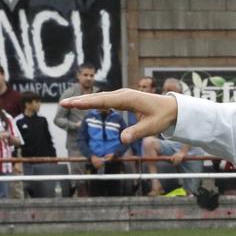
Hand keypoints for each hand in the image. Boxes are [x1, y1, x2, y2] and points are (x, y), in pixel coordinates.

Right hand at [61, 87, 176, 144]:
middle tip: (63, 103)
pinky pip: (105, 100)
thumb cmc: (163, 117)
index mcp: (128, 99)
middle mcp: (123, 94)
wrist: (173, 108)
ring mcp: (122, 96)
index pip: (103, 101)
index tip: (72, 104)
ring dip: (84, 101)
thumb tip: (123, 140)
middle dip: (80, 101)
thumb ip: (136, 133)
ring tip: (69, 104)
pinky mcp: (123, 99)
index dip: (86, 103)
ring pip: (100, 98)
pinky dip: (93, 102)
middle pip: (98, 97)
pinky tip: (83, 104)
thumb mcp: (152, 127)